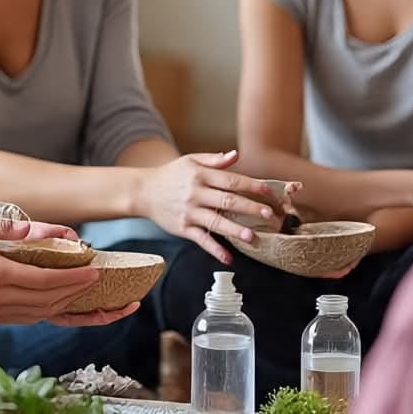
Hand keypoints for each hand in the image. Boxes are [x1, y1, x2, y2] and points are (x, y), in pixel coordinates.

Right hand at [0, 214, 109, 323]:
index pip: (46, 281)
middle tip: (105, 281)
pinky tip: (70, 306)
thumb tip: (42, 231)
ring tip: (97, 297)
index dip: (74, 278)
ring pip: (45, 313)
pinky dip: (55, 312)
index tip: (95, 269)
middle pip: (51, 300)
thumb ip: (8, 228)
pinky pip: (33, 318)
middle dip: (81, 292)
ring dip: (72, 305)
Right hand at [134, 151, 299, 263]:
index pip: (231, 180)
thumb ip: (215, 160)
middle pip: (227, 201)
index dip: (251, 185)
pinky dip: (214, 249)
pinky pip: (201, 240)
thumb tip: (236, 155)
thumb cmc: (171, 175)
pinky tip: (228, 258)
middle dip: (250, 208)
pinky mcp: (183, 228)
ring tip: (253, 237)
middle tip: (269, 214)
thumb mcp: (191, 161)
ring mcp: (189, 212)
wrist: (143, 192)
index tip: (268, 192)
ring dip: (235, 230)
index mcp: (201, 175)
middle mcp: (196, 193)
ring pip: (216, 222)